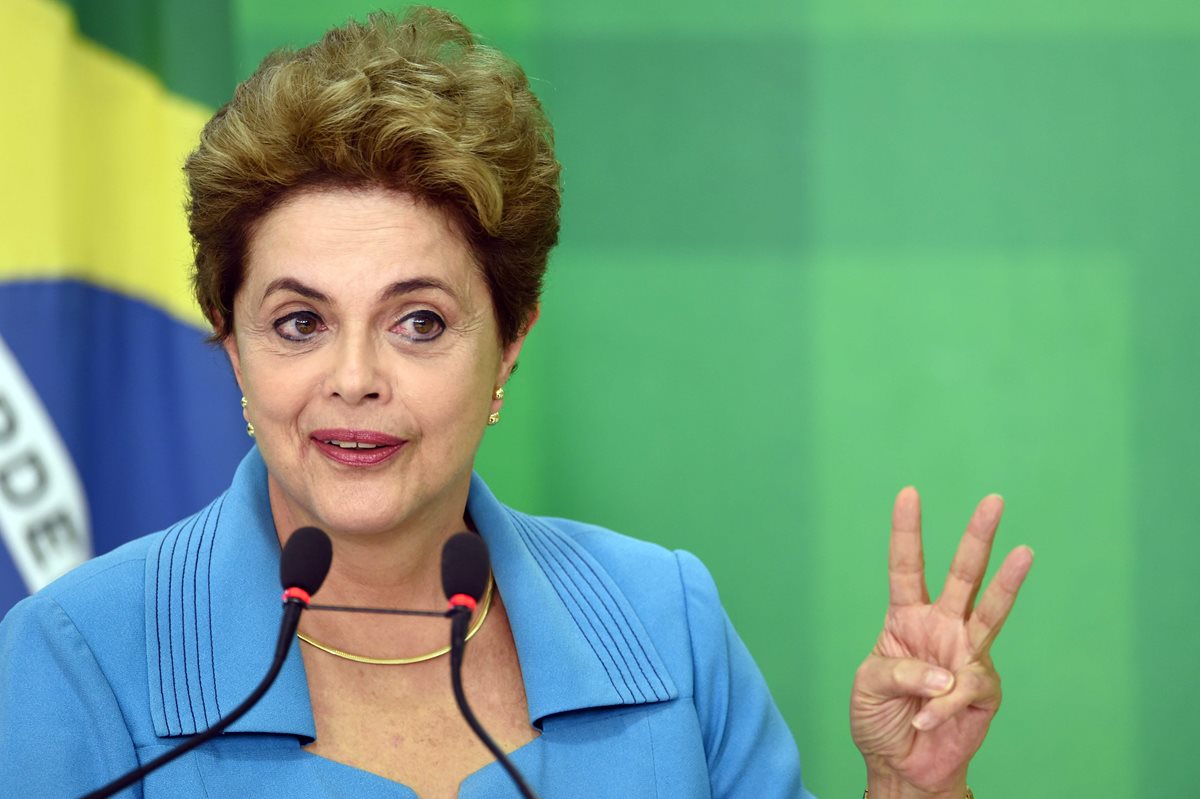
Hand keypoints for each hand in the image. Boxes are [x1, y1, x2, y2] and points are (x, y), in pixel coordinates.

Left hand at [850, 488, 1033, 797]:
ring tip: (1026, 552)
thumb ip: (900, 671)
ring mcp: (966, 655)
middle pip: (963, 576)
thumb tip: (946, 674)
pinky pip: (965, 689)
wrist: (901, 765)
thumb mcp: (869, 686)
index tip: (908, 493)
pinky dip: (940, 709)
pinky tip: (925, 723)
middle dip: (978, 537)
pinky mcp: (983, 690)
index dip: (906, 532)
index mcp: (906, 618)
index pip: (907, 567)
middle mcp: (942, 628)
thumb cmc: (881, 719)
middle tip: (993, 500)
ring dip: (1009, 583)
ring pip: (991, 612)